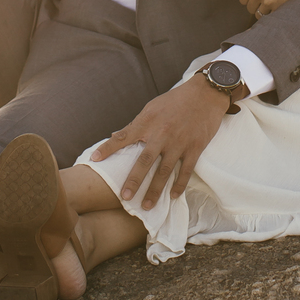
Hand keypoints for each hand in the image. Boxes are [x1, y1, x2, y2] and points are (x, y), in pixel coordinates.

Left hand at [90, 75, 230, 205]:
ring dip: (155, 190)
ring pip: (165, 171)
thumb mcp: (152, 107)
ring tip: (147, 205)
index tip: (94, 159)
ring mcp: (179, 142)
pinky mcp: (195, 148)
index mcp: (148, 121)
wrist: (205, 94)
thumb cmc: (176, 100)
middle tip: (124, 197)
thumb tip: (116, 135)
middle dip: (134, 180)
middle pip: (144, 161)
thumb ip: (136, 124)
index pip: (123, 137)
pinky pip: (185, 171)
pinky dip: (179, 185)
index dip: (107, 148)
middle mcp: (162, 133)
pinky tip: (173, 196)